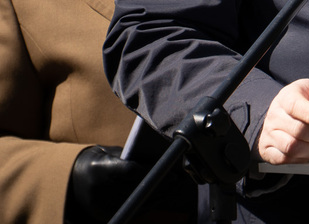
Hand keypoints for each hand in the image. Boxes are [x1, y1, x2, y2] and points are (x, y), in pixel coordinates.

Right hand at [65, 144, 194, 223]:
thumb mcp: (111, 153)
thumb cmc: (98, 161)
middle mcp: (98, 189)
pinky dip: (147, 203)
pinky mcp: (104, 216)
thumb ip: (132, 157)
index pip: (130, 171)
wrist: (71, 181)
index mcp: (100, 168)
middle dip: (160, 185)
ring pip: (136, 202)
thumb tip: (161, 159)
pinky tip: (159, 196)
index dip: (152, 172)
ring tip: (172, 186)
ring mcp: (99, 205)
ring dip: (157, 196)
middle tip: (177, 179)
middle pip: (136, 189)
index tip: (170, 170)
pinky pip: (131, 211)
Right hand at [255, 78, 308, 164]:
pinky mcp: (267, 149)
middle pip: (298, 130)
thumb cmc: (300, 100)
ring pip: (292, 147)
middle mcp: (275, 115)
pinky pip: (285, 159)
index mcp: (286, 97)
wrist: (278, 111)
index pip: (296, 106)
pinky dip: (303, 159)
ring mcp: (269, 133)